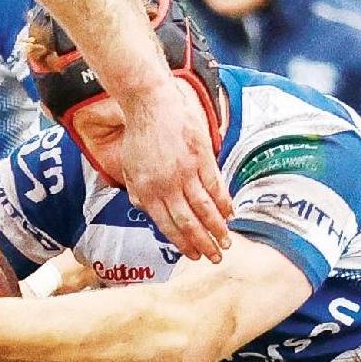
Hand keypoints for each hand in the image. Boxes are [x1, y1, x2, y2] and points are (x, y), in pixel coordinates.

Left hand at [118, 81, 231, 261]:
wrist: (151, 104)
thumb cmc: (139, 136)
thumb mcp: (130, 169)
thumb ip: (138, 194)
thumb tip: (149, 213)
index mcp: (147, 191)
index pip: (167, 225)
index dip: (182, 243)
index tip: (194, 256)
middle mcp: (167, 185)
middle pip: (188, 221)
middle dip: (203, 243)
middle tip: (215, 258)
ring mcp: (186, 171)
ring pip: (204, 207)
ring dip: (216, 227)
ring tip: (226, 242)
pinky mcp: (202, 157)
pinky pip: (215, 185)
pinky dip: (224, 201)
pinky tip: (230, 213)